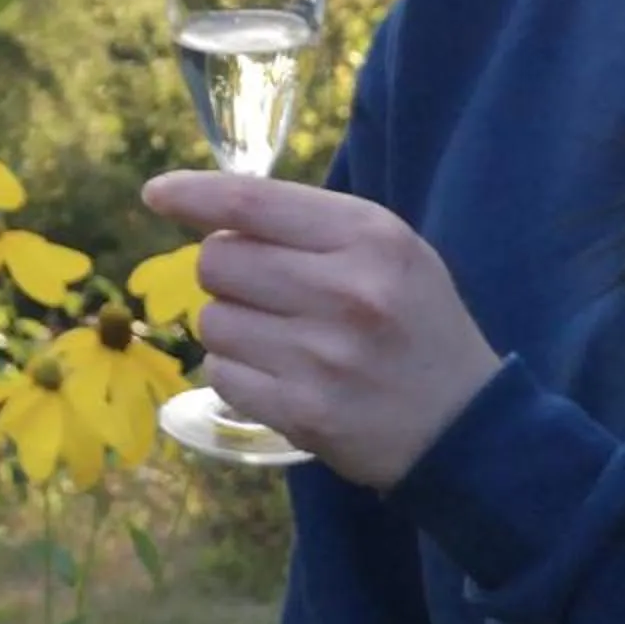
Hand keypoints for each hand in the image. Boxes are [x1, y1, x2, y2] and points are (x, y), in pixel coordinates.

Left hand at [141, 171, 502, 491]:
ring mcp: (322, 355)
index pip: (251, 202)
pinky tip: (284, 378)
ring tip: (286, 342)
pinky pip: (221, 374)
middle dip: (227, 274)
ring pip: (212, 320)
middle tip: (269, 294)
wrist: (467, 429)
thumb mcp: (387, 251)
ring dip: (233, 328)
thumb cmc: (415, 324)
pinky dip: (239, 374)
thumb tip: (207, 212)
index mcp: (369, 237)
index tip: (156, 195)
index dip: (192, 195)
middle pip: (218, 260)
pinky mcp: (302, 411)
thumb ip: (307, 225)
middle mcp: (345, 290)